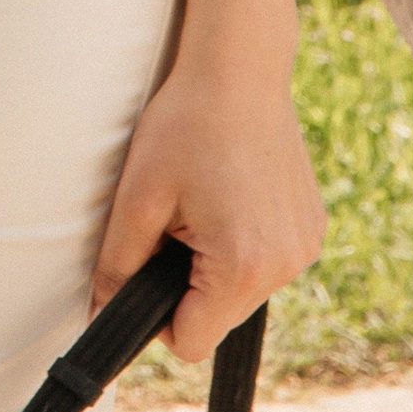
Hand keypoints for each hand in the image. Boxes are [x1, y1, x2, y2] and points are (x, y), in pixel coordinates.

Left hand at [94, 44, 324, 360]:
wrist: (241, 69)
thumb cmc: (186, 125)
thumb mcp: (138, 196)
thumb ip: (118, 264)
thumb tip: (100, 312)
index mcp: (242, 267)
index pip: (191, 342)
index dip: (158, 317)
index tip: (147, 271)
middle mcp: (285, 267)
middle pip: (218, 318)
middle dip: (187, 284)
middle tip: (174, 222)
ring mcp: (305, 247)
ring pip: (243, 291)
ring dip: (216, 264)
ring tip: (203, 202)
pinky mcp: (313, 227)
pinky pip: (269, 261)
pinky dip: (244, 243)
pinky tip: (231, 194)